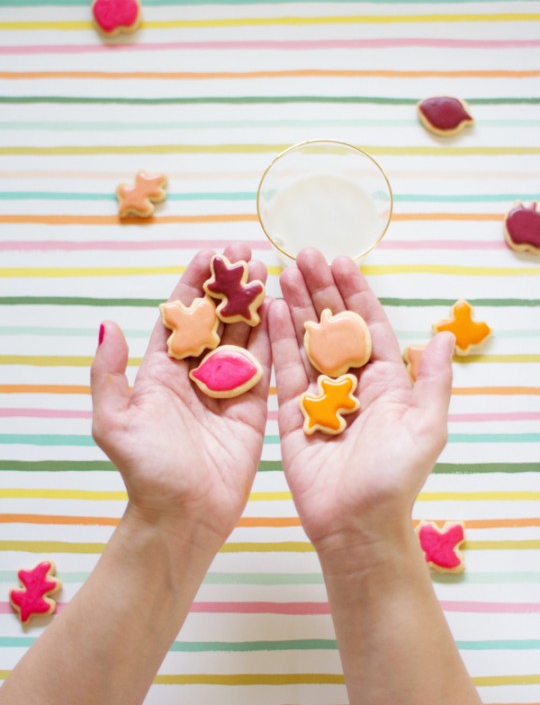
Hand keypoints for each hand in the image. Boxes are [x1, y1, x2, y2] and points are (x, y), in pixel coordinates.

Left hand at [91, 244, 271, 548]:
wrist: (184, 516)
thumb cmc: (146, 470)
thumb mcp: (114, 422)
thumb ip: (108, 374)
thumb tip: (106, 325)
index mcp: (161, 372)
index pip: (179, 317)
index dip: (193, 284)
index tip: (209, 254)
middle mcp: (195, 375)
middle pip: (214, 319)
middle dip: (228, 285)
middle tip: (245, 253)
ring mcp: (227, 389)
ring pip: (242, 336)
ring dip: (252, 303)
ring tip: (265, 270)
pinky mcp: (253, 407)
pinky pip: (264, 366)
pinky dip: (271, 337)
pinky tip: (279, 309)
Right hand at [268, 249, 454, 559]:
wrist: (355, 525)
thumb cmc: (396, 479)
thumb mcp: (426, 427)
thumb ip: (434, 381)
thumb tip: (443, 337)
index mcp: (387, 382)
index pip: (369, 325)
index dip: (356, 293)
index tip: (341, 261)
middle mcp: (352, 382)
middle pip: (334, 325)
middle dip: (320, 289)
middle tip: (303, 255)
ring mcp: (320, 395)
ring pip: (306, 341)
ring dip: (295, 306)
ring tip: (282, 273)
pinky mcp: (292, 412)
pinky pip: (285, 370)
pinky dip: (278, 340)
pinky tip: (272, 311)